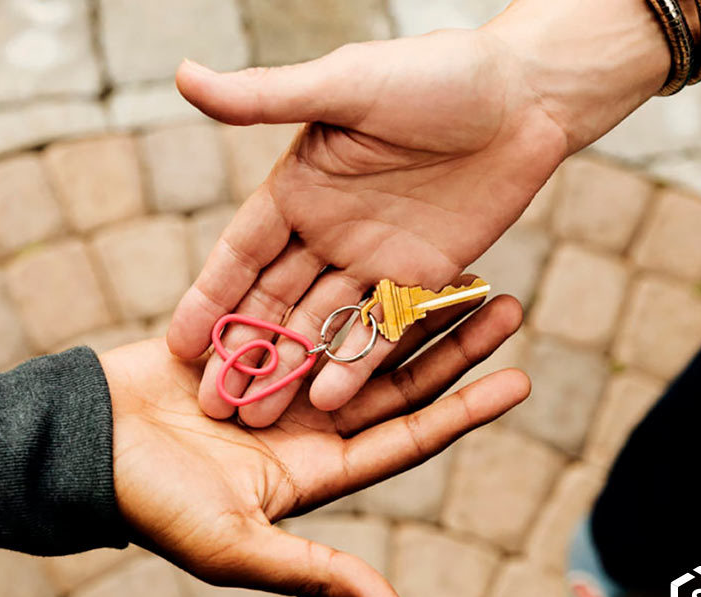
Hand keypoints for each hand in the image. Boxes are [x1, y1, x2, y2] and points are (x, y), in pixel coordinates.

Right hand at [102, 295, 527, 596]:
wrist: (82, 449)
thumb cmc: (156, 506)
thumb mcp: (240, 547)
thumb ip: (318, 571)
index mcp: (318, 468)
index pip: (409, 435)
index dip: (465, 409)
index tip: (520, 379)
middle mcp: (308, 420)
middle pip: (396, 377)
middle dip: (451, 344)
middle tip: (507, 302)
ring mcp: (279, 376)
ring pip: (358, 335)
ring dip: (405, 305)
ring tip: (459, 269)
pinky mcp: (247, 339)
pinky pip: (305, 306)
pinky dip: (340, 283)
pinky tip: (376, 254)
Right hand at [165, 26, 565, 426]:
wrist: (524, 96)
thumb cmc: (433, 75)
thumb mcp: (344, 85)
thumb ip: (265, 96)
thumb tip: (182, 76)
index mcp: (297, 188)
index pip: (240, 254)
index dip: (209, 298)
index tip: (176, 343)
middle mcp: (326, 230)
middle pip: (272, 300)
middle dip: (242, 348)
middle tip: (209, 400)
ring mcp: (370, 259)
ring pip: (318, 323)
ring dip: (288, 367)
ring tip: (256, 416)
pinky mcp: (416, 279)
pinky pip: (378, 327)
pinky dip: (353, 363)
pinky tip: (327, 402)